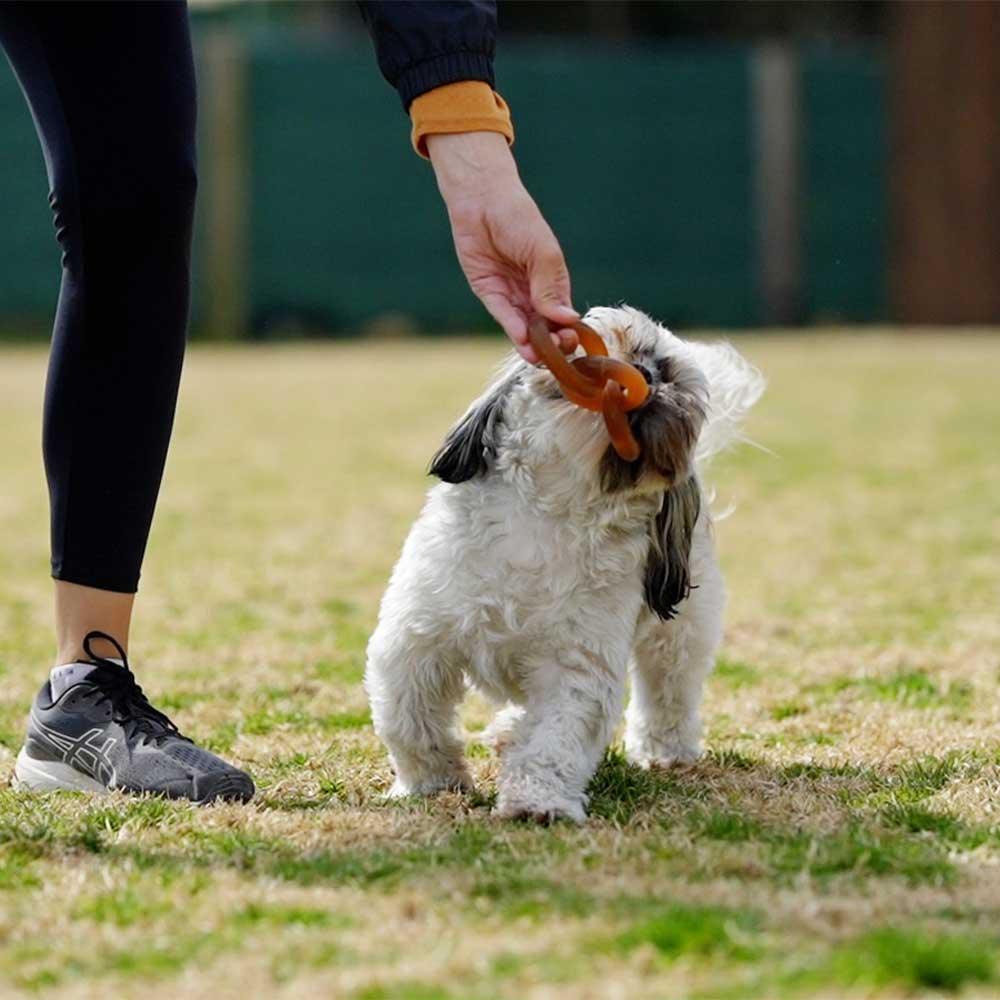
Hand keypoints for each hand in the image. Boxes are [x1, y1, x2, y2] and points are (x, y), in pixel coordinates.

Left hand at [427, 131, 578, 363]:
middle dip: (551, 343)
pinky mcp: (489, 292)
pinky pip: (504, 315)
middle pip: (545, 327)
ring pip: (525, 327)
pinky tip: (523, 339)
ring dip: (532, 344)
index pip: (564, 315)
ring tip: (537, 358)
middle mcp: (533, 292)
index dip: (568, 330)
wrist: (481, 200)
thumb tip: (567, 318)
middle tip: (556, 352)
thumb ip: (551, 286)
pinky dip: (513, 328)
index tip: (572, 340)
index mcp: (553, 281)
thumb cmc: (518, 218)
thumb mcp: (543, 251)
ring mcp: (511, 294)